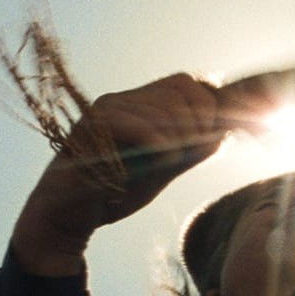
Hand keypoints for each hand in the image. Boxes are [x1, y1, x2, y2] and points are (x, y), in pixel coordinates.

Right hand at [12, 73, 223, 274]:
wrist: (69, 213)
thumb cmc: (116, 189)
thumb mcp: (163, 168)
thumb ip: (192, 149)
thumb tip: (225, 132)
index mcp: (140, 102)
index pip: (189, 82)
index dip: (210, 106)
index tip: (211, 138)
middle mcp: (125, 98)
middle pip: (183, 90)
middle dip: (200, 123)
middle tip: (190, 153)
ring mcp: (108, 108)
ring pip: (167, 110)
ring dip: (181, 140)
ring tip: (168, 162)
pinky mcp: (95, 125)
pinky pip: (145, 128)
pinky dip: (163, 147)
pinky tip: (161, 162)